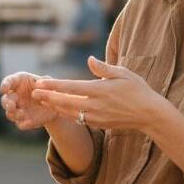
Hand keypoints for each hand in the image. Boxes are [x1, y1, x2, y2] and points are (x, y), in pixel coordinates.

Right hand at [0, 71, 59, 130]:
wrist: (55, 104)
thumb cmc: (48, 88)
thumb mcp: (49, 82)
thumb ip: (45, 81)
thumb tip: (39, 84)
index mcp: (19, 82)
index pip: (8, 82)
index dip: (4, 85)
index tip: (4, 90)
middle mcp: (15, 96)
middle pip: (5, 100)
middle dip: (6, 103)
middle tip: (11, 106)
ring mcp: (18, 110)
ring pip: (10, 114)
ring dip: (14, 114)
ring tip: (22, 114)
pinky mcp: (24, 121)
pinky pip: (21, 124)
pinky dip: (24, 124)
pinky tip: (29, 122)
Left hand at [30, 56, 170, 132]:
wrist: (150, 114)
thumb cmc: (138, 90)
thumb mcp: (123, 73)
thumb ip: (104, 68)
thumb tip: (89, 59)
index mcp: (100, 90)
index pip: (71, 87)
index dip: (54, 85)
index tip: (40, 82)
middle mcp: (96, 105)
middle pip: (65, 102)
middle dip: (48, 97)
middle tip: (33, 93)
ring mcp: (97, 117)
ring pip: (69, 112)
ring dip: (54, 106)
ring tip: (41, 101)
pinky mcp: (99, 124)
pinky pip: (78, 119)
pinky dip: (66, 114)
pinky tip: (59, 109)